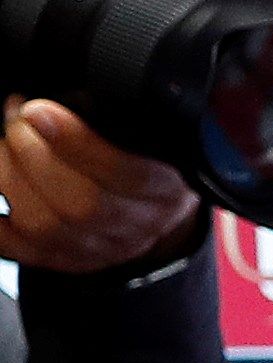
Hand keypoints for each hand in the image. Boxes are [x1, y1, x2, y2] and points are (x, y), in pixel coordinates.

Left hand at [0, 100, 198, 273]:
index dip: (76, 142)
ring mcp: (99, 250)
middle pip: (79, 204)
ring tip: (2, 144)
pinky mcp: (65, 261)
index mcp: (166, 189)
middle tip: (15, 118)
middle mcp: (136, 227)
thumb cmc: (150, 163)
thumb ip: (123, 119)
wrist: (158, 215)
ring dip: (7, 177)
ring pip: (43, 225)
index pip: (126, 174)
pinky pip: (19, 249)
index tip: (38, 109)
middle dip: (31, 154)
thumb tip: (65, 100)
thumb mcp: (158, 136)